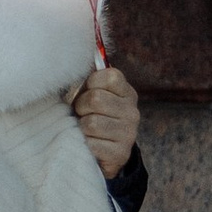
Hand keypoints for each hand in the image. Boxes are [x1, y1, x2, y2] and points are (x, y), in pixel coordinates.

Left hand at [72, 65, 140, 180]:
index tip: (86, 93)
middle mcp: (132, 111)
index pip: (108, 76)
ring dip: (81, 128)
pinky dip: (84, 144)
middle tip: (82, 114)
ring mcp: (129, 133)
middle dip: (80, 107)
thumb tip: (78, 57)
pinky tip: (88, 144)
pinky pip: (92, 144)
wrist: (103, 155)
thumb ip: (88, 80)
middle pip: (96, 99)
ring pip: (92, 123)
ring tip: (84, 130)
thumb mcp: (92, 95)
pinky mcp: (120, 153)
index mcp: (127, 92)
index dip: (90, 84)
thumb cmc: (91, 117)